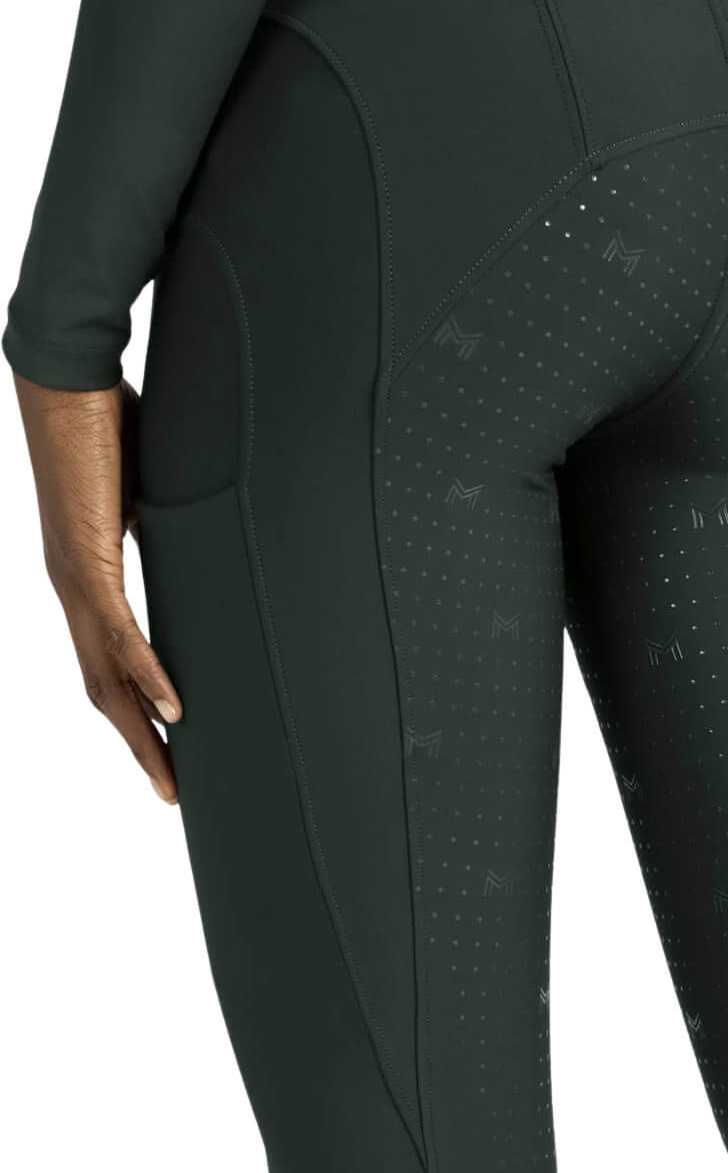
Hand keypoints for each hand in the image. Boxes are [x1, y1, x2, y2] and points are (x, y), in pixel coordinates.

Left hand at [13, 372, 181, 801]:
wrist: (64, 379)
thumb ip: (172, 520)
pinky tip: (173, 711)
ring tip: (170, 779)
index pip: (108, 661)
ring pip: (106, 679)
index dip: (135, 708)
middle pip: (104, 690)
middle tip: (171, 793)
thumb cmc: (106, 417)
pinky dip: (147, 676)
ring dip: (140, 735)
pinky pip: (120, 635)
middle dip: (138, 747)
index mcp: (85, 575)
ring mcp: (75, 581)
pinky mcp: (86, 562)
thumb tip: (217, 526)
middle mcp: (73, 590)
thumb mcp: (153, 488)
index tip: (168, 744)